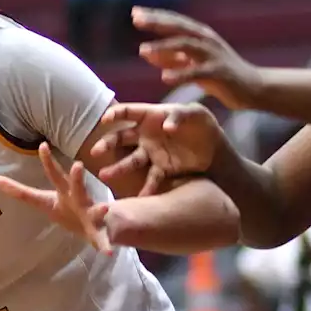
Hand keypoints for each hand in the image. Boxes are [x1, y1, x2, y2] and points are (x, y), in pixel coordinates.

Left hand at [0, 143, 112, 252]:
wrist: (96, 224)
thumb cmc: (67, 207)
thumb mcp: (43, 200)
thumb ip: (22, 192)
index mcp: (65, 191)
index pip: (54, 174)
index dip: (48, 161)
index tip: (43, 145)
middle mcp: (80, 199)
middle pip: (78, 187)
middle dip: (77, 178)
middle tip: (77, 166)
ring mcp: (91, 215)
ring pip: (96, 210)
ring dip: (99, 209)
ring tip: (103, 208)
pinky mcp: (98, 233)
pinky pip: (103, 240)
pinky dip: (105, 246)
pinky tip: (108, 253)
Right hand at [88, 102, 224, 195]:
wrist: (215, 146)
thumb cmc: (202, 122)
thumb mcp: (196, 113)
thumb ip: (180, 116)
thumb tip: (166, 126)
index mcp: (152, 116)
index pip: (128, 112)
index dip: (115, 114)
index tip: (105, 120)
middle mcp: (147, 135)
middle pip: (121, 138)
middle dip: (107, 144)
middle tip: (96, 152)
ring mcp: (152, 153)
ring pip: (131, 161)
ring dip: (118, 168)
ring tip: (105, 176)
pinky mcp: (162, 169)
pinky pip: (152, 180)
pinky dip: (146, 189)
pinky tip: (140, 199)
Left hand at [133, 7, 264, 109]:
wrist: (253, 88)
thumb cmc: (221, 76)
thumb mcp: (193, 64)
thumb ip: (170, 58)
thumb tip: (144, 52)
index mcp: (200, 36)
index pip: (174, 22)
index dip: (155, 16)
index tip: (135, 12)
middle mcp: (206, 41)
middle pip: (178, 28)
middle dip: (157, 22)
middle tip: (136, 19)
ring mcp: (213, 55)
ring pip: (186, 46)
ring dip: (163, 47)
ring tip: (142, 50)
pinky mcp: (219, 73)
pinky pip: (196, 73)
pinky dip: (180, 74)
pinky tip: (164, 78)